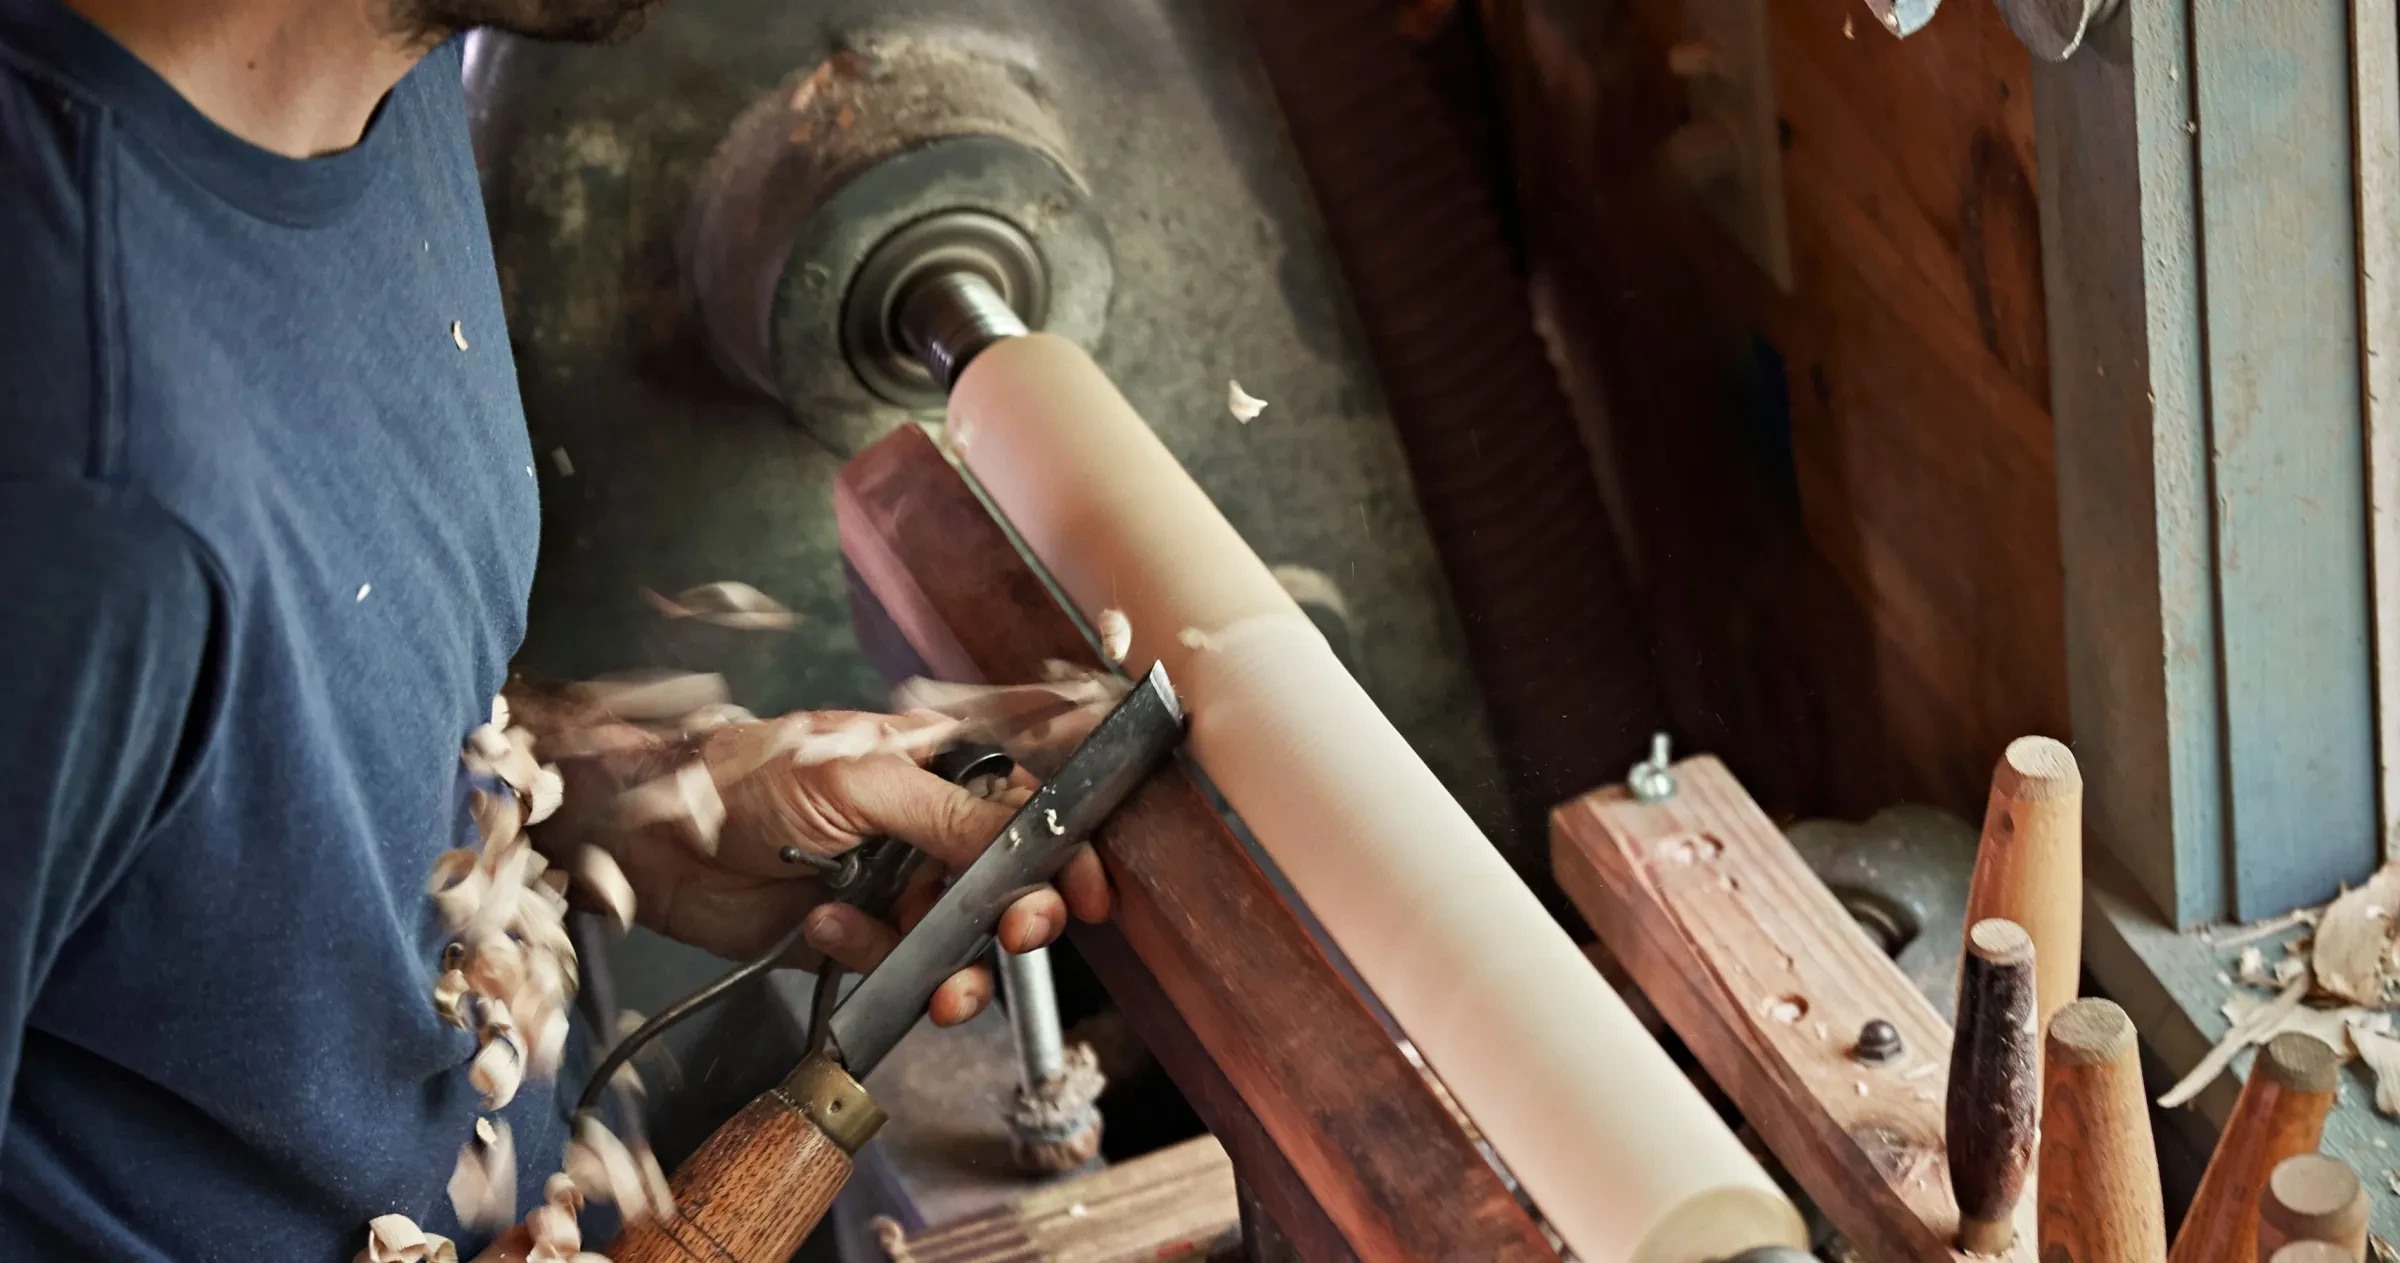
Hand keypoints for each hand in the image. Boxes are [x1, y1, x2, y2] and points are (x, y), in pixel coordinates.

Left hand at [539, 706, 1110, 1026]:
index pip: (1025, 808)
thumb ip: (946, 816)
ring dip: (955, 965)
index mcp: (937, 770)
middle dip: (1017, 917)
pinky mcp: (858, 938)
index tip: (1089, 893)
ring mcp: (895, 885)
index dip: (1064, 850)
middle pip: (1006, 884)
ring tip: (939, 985)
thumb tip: (1022, 842)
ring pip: (960, 939)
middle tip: (1013, 937)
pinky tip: (828, 926)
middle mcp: (925, 829)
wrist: (655, 842)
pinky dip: (871, 955)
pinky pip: (897, 965)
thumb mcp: (858, 780)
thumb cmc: (745, 775)